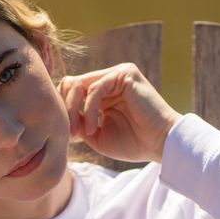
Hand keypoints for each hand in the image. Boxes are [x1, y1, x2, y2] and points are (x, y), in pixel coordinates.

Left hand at [58, 63, 181, 163]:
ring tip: (82, 133)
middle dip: (66, 111)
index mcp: (102, 91)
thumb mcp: (96, 134)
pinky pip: (95, 88)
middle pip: (71, 84)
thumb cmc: (133, 143)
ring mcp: (117, 74)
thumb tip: (59, 114)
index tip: (70, 137)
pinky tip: (91, 128)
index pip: (71, 90)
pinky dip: (88, 110)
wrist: (160, 144)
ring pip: (79, 84)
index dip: (65, 111)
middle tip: (72, 135)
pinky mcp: (125, 74)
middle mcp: (109, 79)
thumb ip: (77, 121)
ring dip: (75, 111)